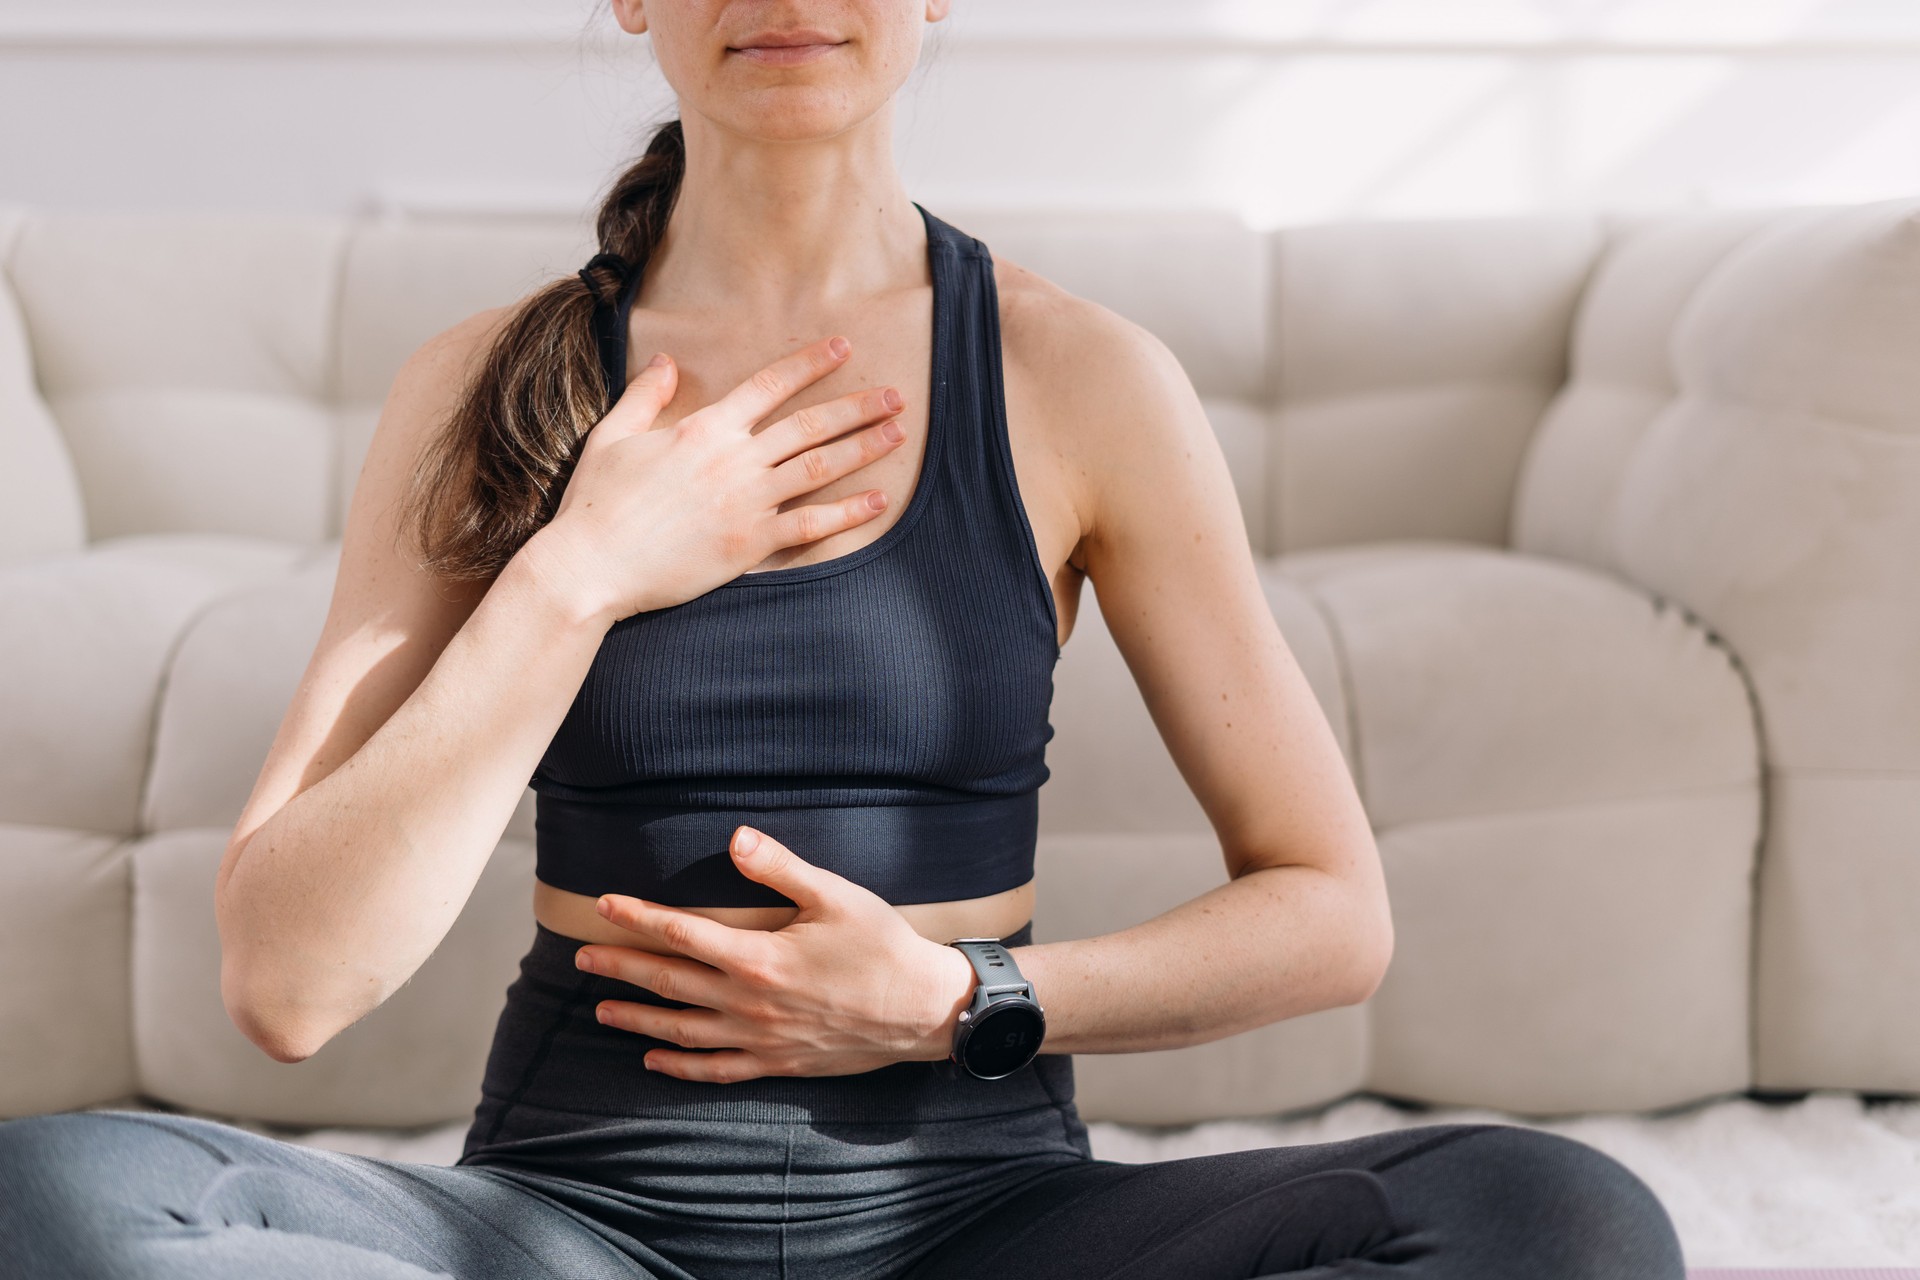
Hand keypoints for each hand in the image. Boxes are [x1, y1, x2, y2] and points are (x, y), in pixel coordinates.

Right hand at [536, 336, 909, 621]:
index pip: (769, 385)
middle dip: (857, 405)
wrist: (592, 565)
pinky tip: (879, 500)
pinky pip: (812, 525)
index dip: (810, 364)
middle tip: (895, 394)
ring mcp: (747, 502)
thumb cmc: (596, 503)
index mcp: (704, 428)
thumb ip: (645, 395)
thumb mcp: (612, 436)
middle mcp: (734, 459)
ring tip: (898, 432)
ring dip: (863, 447)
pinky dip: (849, 513)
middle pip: (809, 424)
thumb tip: (667, 359)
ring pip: (820, 467)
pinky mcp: (750, 543)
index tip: (843, 348)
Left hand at [572, 825, 979, 1082]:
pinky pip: (717, 1070)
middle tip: (582, 958)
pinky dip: (681, 1067)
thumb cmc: (881, 946)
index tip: (603, 905)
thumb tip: (735, 838)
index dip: (638, 917)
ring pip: (683, 1030)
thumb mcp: (835, 895)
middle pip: (670, 983)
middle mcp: (749, 1002)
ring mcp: (760, 1038)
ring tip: (602, 1008)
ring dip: (638, 1018)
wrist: (922, 1009)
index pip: (682, 933)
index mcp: (758, 957)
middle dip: (622, 968)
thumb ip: (780, 867)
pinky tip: (655, 1060)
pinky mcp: (778, 1063)